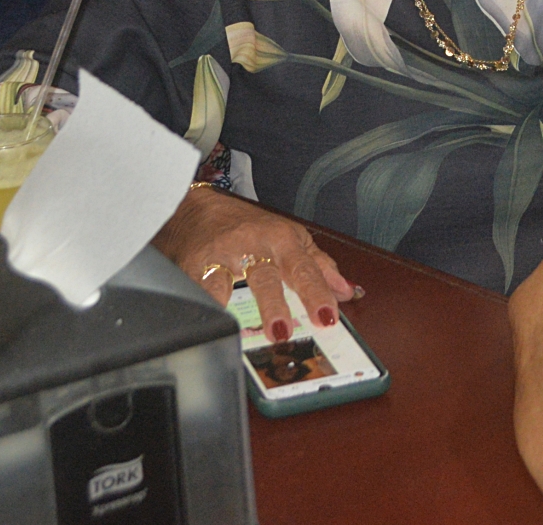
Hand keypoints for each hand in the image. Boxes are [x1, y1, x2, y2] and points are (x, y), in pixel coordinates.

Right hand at [155, 188, 355, 338]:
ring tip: (242, 334)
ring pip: (228, 281)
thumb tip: (348, 291)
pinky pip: (201, 286)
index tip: (328, 318)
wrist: (197, 208)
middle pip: (266, 276)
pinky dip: (206, 303)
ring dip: (235, 307)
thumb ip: (320, 266)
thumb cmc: (248, 226)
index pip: (305, 270)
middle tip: (283, 332)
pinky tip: (211, 321)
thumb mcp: (289, 238)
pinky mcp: (195, 265)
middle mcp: (254, 245)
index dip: (317, 294)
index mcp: (282, 240)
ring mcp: (223, 255)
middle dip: (274, 304)